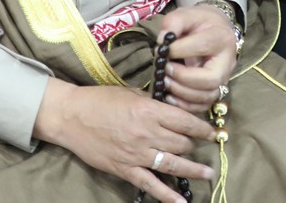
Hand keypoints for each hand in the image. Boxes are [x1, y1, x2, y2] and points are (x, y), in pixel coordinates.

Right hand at [33, 79, 215, 202]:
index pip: (187, 122)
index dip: (203, 128)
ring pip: (173, 164)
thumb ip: (155, 104)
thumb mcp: (134, 94)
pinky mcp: (125, 169)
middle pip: (182, 143)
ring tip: (207, 174)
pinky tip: (180, 202)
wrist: (72, 116)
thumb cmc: (102, 100)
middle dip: (194, 145)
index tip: (213, 132)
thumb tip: (175, 110)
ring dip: (193, 170)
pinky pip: (150, 184)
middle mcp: (148, 134)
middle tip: (200, 146)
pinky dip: (166, 195)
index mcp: (151, 111)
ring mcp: (137, 154)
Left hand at [157, 5, 239, 114]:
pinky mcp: (216, 90)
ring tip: (165, 82)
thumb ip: (173, 23)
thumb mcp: (186, 14)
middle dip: (183, 78)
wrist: (214, 29)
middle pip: (211, 79)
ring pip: (208, 96)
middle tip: (165, 70)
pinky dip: (185, 105)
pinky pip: (203, 106)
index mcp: (221, 38)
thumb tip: (161, 43)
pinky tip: (169, 96)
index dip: (179, 50)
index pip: (202, 47)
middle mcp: (227, 61)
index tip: (162, 50)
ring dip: (182, 93)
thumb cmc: (198, 22)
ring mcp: (224, 78)